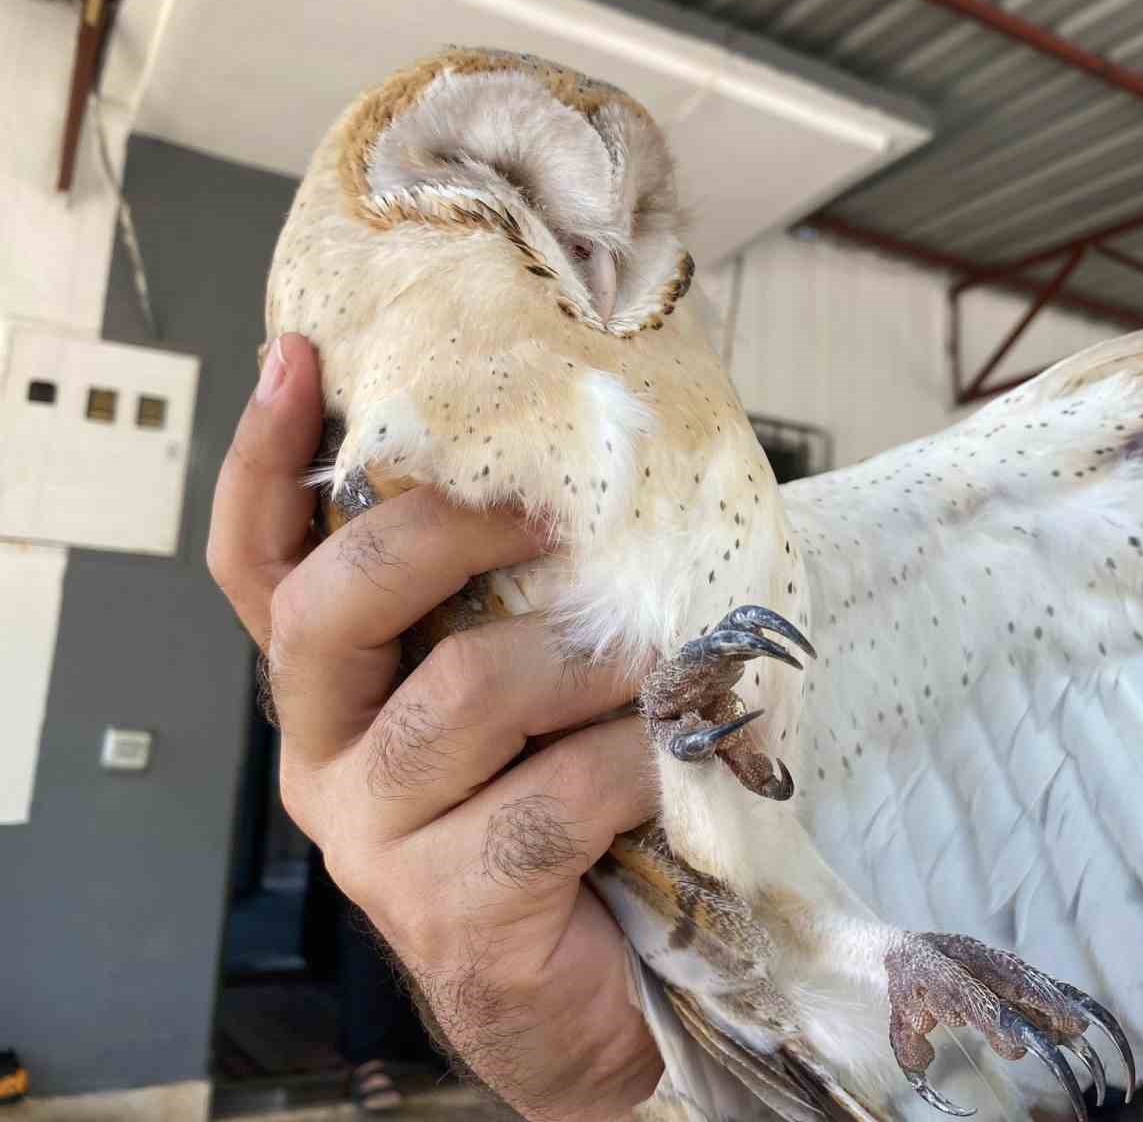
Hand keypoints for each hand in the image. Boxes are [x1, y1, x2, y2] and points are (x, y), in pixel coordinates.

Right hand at [207, 334, 661, 1119]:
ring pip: (464, 693)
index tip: (298, 358)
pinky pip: (555, 794)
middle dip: (444, 530)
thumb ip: (520, 602)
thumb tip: (590, 476)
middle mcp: (328, 757)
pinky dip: (633, 758)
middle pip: (330, 605)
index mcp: (336, 692)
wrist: (593, 998)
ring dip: (582, 660)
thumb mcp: (532, 691)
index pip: (260, 565)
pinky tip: (669, 760)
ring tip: (653, 657)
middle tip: (545, 509)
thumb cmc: (572, 814)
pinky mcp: (453, 908)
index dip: (265, 462)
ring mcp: (377, 839)